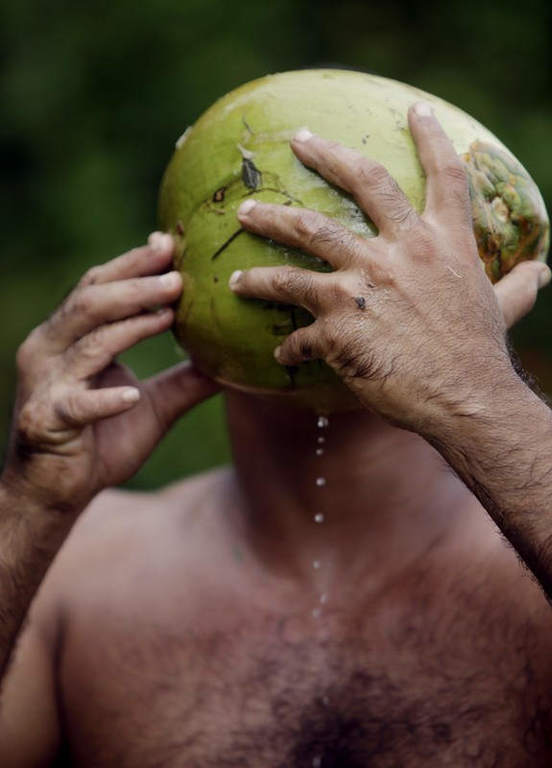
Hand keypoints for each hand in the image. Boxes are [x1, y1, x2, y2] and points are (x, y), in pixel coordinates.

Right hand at [2, 233, 218, 511]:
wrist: (56, 492)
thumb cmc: (101, 442)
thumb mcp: (153, 404)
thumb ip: (187, 379)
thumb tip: (233, 360)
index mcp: (70, 338)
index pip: (98, 287)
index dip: (132, 265)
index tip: (169, 243)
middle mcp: (51, 351)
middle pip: (90, 303)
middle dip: (134, 284)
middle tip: (177, 275)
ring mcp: (46, 385)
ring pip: (86, 344)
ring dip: (129, 327)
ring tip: (169, 313)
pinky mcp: (47, 421)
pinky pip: (77, 404)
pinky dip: (105, 398)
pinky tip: (132, 394)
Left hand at [229, 103, 550, 432]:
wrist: (463, 400)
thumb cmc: (480, 355)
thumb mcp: (502, 309)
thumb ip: (516, 284)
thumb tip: (542, 271)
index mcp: (442, 242)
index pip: (443, 174)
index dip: (431, 136)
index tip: (416, 108)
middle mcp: (399, 251)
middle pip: (358, 183)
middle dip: (324, 154)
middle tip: (296, 140)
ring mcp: (362, 284)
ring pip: (303, 237)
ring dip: (268, 224)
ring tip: (243, 218)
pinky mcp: (335, 325)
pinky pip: (298, 330)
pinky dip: (288, 343)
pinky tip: (280, 353)